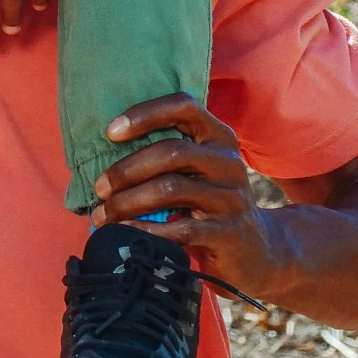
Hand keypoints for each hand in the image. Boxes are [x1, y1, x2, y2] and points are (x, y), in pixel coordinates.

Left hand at [90, 95, 284, 298]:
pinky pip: (181, 227)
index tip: (110, 132)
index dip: (145, 113)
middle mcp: (228, 160)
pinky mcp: (229, 232)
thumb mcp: (198, 172)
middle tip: (99, 189)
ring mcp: (231, 196)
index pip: (183, 105)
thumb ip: (168, 155)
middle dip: (126, 170)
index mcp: (218, 136)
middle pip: (170, 151)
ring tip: (103, 215)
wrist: (259, 252)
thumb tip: (102, 151)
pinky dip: (147, 229)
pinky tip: (127, 232)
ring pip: (170, 189)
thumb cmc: (210, 205)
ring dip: (128, 202)